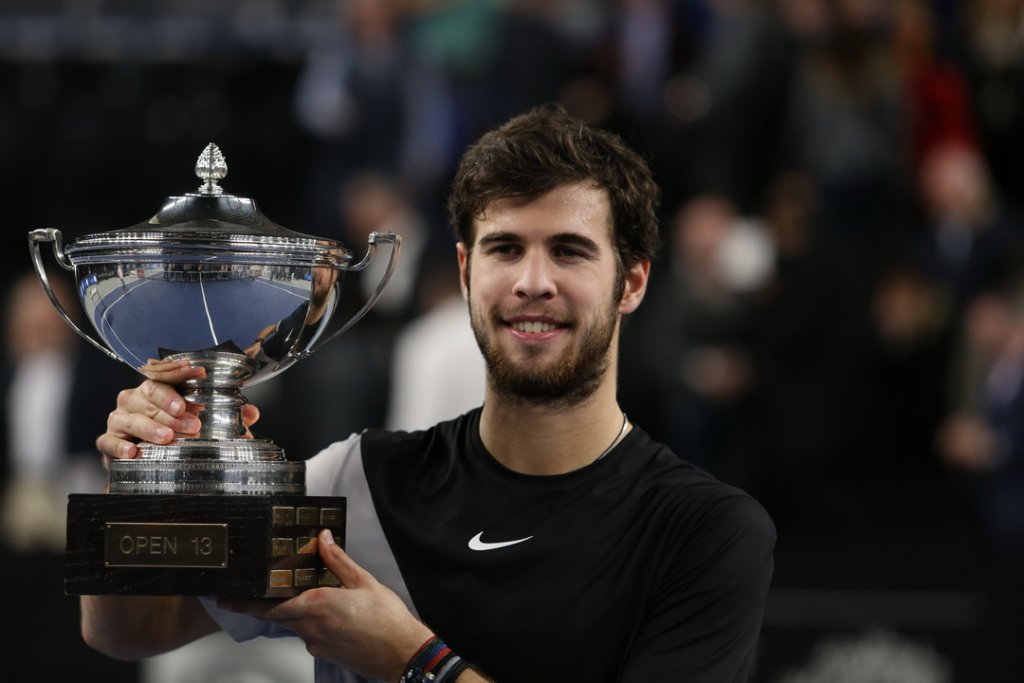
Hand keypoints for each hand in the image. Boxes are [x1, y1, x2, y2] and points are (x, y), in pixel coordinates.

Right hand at [95, 358, 259, 460]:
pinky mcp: (108, 441)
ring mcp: (119, 419)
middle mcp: (135, 399)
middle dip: (172, 408)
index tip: (199, 372)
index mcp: (157, 389)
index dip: (181, 372)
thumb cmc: (170, 434)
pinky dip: (120, 445)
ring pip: (132, 417)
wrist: (140, 462)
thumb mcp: (200, 423)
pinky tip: (133, 451)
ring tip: (167, 438)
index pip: (167, 374)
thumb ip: (226, 418)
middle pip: (151, 395)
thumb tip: (251, 414)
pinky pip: (109, 440)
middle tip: (191, 422)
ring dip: (151, 427)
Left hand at [217, 529, 432, 680]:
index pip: (270, 605)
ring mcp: (316, 643)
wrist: (401, 653)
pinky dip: (313, 621)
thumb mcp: (364, 582)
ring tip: (316, 596)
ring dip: (297, 610)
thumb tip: (323, 539)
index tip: (226, 599)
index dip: (245, 603)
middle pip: (277, 615)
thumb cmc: (386, 619)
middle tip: (249, 595)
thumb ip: (338, 560)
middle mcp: (310, 627)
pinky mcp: (325, 652)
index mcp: (317, 605)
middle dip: (262, 605)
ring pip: (295, 623)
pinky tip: (333, 614)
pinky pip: (310, 633)